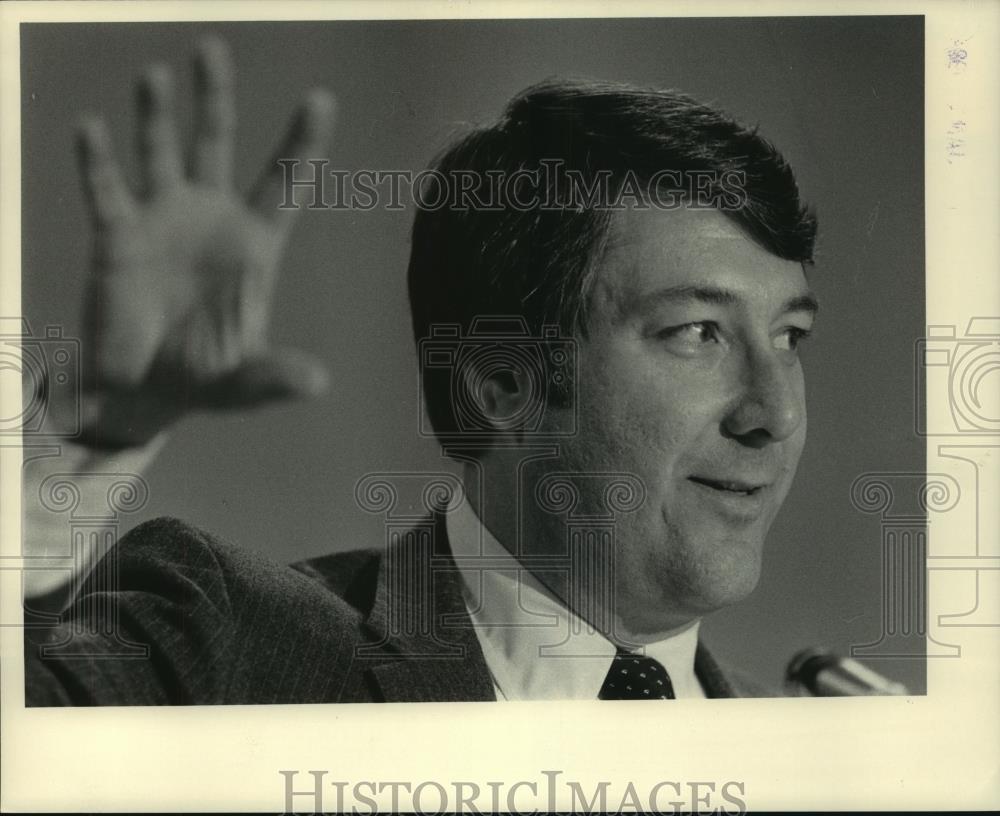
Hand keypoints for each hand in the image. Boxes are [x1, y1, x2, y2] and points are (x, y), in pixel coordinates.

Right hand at [74, 37, 334, 446]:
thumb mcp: (245, 381)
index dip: (301, 142)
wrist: (142, 390)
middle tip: (212, 47)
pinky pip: (105, 192)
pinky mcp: (116, 237)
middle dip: (215, 98)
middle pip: (215, 144)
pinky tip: (90, 128)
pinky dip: (97, 162)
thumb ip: (275, 377)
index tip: (321, 97)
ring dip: (156, 115)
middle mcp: (210, 218)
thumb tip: (318, 384)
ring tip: (156, 76)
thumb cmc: (205, 377)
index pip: (284, 183)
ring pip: (159, 153)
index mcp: (253, 243)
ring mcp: (162, 221)